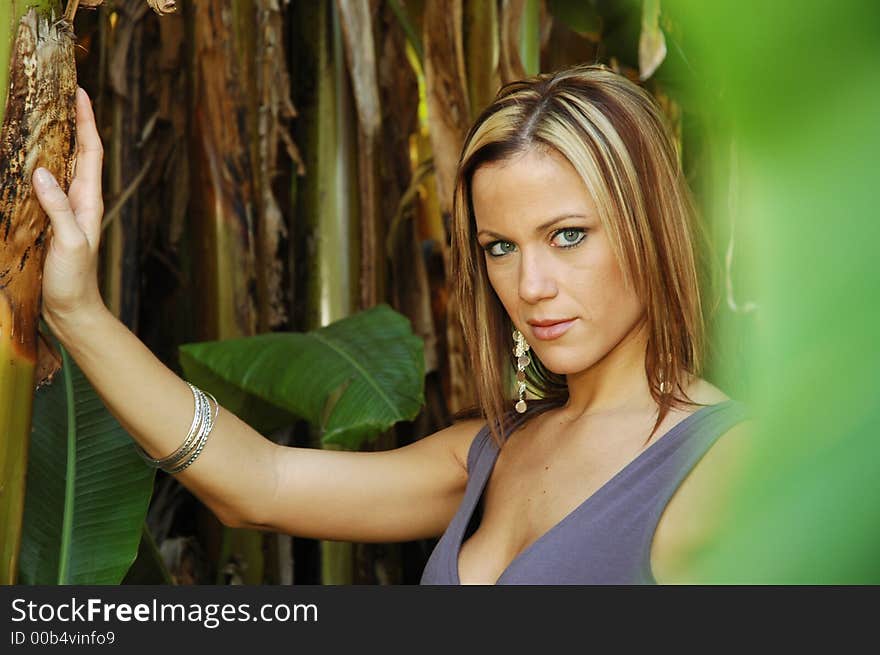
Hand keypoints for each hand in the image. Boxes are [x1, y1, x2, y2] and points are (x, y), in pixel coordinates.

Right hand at [34, 87, 104, 323]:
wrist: (72, 310)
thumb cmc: (75, 281)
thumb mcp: (69, 243)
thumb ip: (58, 209)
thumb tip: (41, 172)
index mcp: (90, 201)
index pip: (91, 152)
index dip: (87, 121)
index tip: (80, 92)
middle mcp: (80, 201)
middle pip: (77, 153)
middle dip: (70, 123)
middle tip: (56, 93)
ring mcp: (66, 211)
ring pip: (61, 167)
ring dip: (53, 142)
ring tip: (39, 116)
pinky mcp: (51, 222)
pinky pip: (45, 187)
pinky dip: (36, 168)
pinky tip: (23, 161)